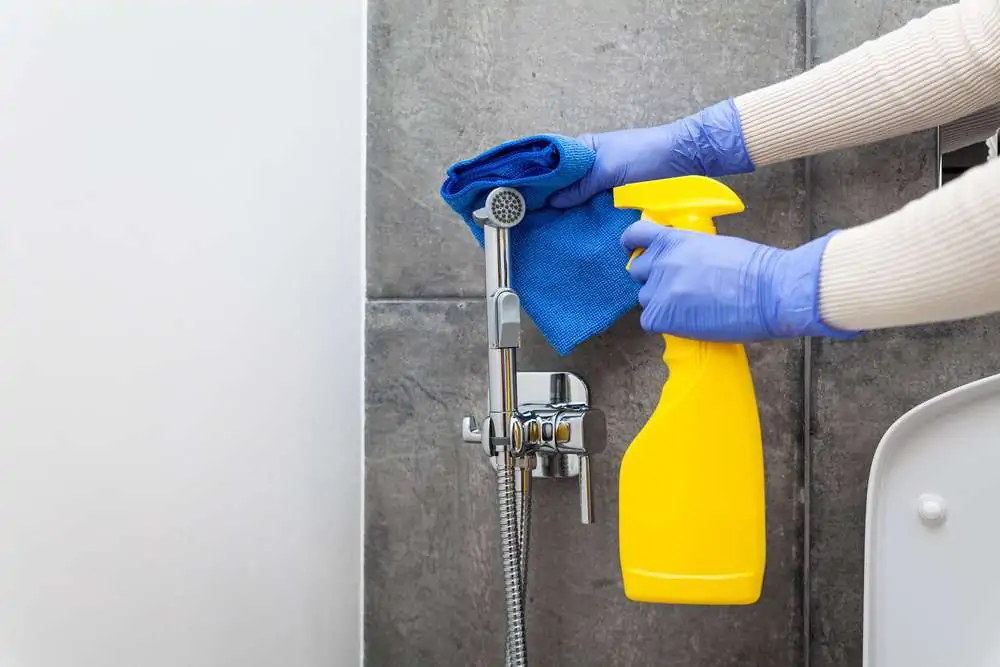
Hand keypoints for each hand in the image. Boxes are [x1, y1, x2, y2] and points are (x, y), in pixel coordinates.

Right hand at [549, 99, 753, 208]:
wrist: (683, 156)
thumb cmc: (646, 154)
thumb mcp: (609, 169)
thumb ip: (580, 185)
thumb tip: (552, 201)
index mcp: (582, 147)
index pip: (548, 162)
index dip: (534, 179)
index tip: (520, 197)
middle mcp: (587, 162)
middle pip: (559, 182)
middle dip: (546, 197)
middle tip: (529, 217)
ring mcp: (600, 177)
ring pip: (574, 194)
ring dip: (564, 208)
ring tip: (545, 226)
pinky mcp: (612, 191)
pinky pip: (590, 202)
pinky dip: (581, 212)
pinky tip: (572, 226)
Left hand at [620, 221, 857, 340]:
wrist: (770, 291)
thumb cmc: (756, 270)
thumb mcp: (715, 246)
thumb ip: (690, 253)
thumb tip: (683, 267)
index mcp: (676, 239)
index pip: (636, 234)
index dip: (631, 244)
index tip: (631, 250)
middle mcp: (662, 261)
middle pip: (639, 271)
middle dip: (653, 279)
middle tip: (677, 289)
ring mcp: (660, 289)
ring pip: (645, 299)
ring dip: (661, 304)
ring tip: (691, 308)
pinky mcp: (662, 315)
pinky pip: (651, 322)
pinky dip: (665, 324)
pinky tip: (688, 323)